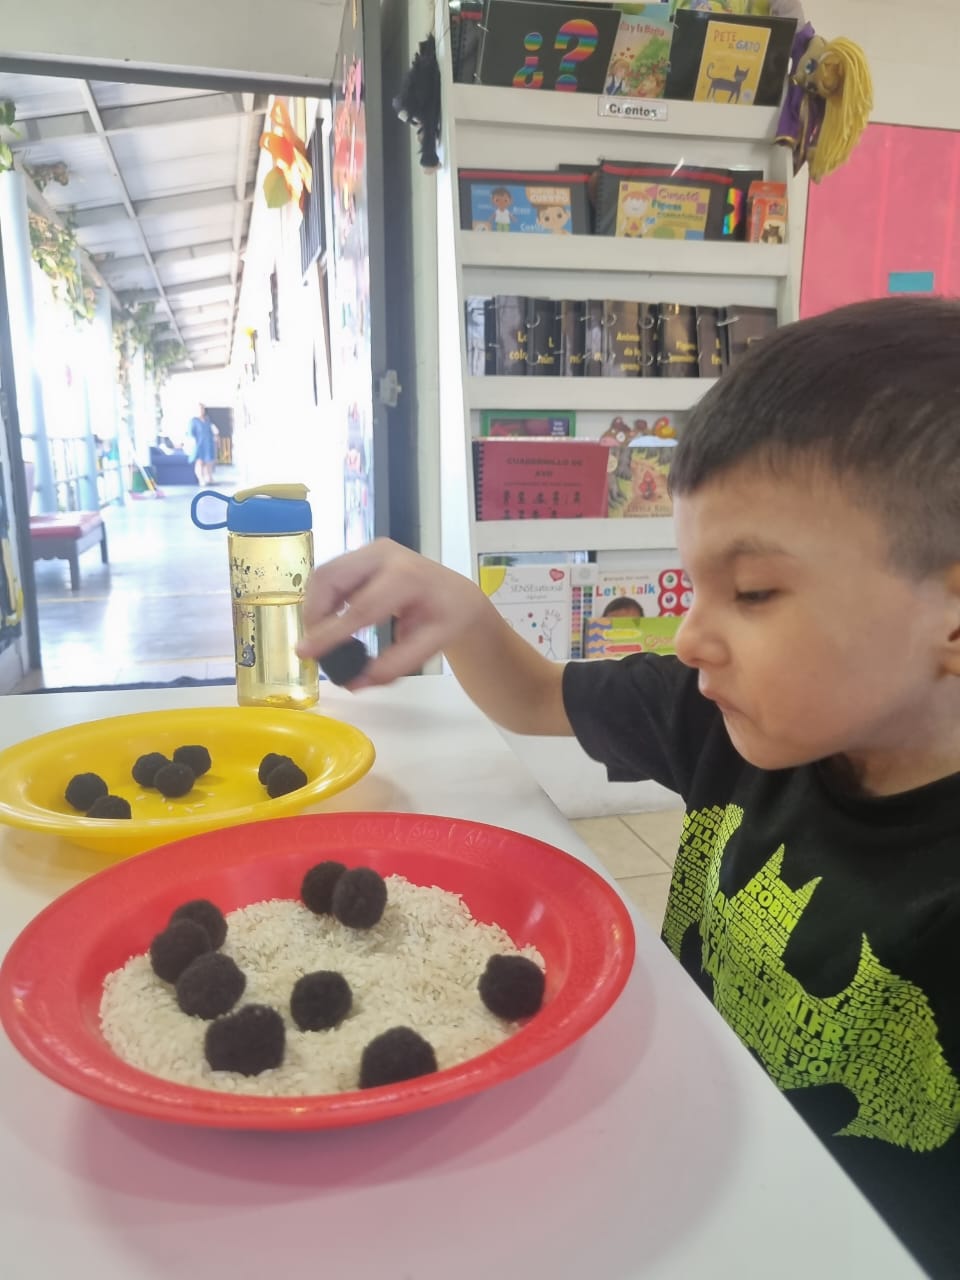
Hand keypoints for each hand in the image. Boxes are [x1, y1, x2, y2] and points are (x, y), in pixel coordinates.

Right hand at [297, 539, 487, 686]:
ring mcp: (371, 549)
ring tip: (325, 635)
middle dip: (315, 614)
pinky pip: (331, 575)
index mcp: (407, 577)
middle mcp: (385, 554)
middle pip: (331, 578)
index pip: (359, 608)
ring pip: (324, 574)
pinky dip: (324, 599)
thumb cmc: (446, 619)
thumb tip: (354, 682)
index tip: (305, 653)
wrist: (455, 594)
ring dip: (316, 607)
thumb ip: (393, 666)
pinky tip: (334, 620)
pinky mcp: (361, 553)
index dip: (330, 633)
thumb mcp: (429, 647)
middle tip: (315, 646)